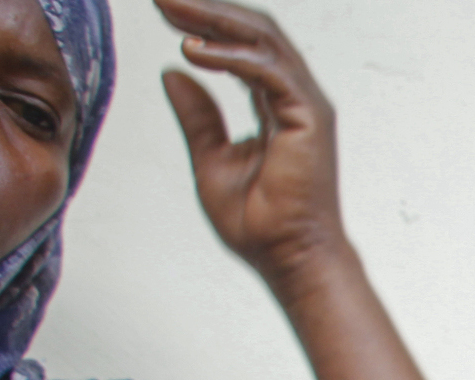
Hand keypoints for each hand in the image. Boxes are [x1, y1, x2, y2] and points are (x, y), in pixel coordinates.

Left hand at [156, 0, 349, 291]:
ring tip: (170, 9)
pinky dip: (231, 55)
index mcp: (277, 106)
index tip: (164, 11)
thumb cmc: (262, 225)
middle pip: (254, 32)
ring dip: (214, 19)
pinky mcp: (310, 118)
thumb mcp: (211, 161)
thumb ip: (198, 118)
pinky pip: (268, 70)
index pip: (243, 47)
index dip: (205, 24)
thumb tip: (173, 74)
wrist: (289, 259)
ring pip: (262, 40)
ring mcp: (307, 105)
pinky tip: (194, 50)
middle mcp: (296, 98)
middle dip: (206, 8)